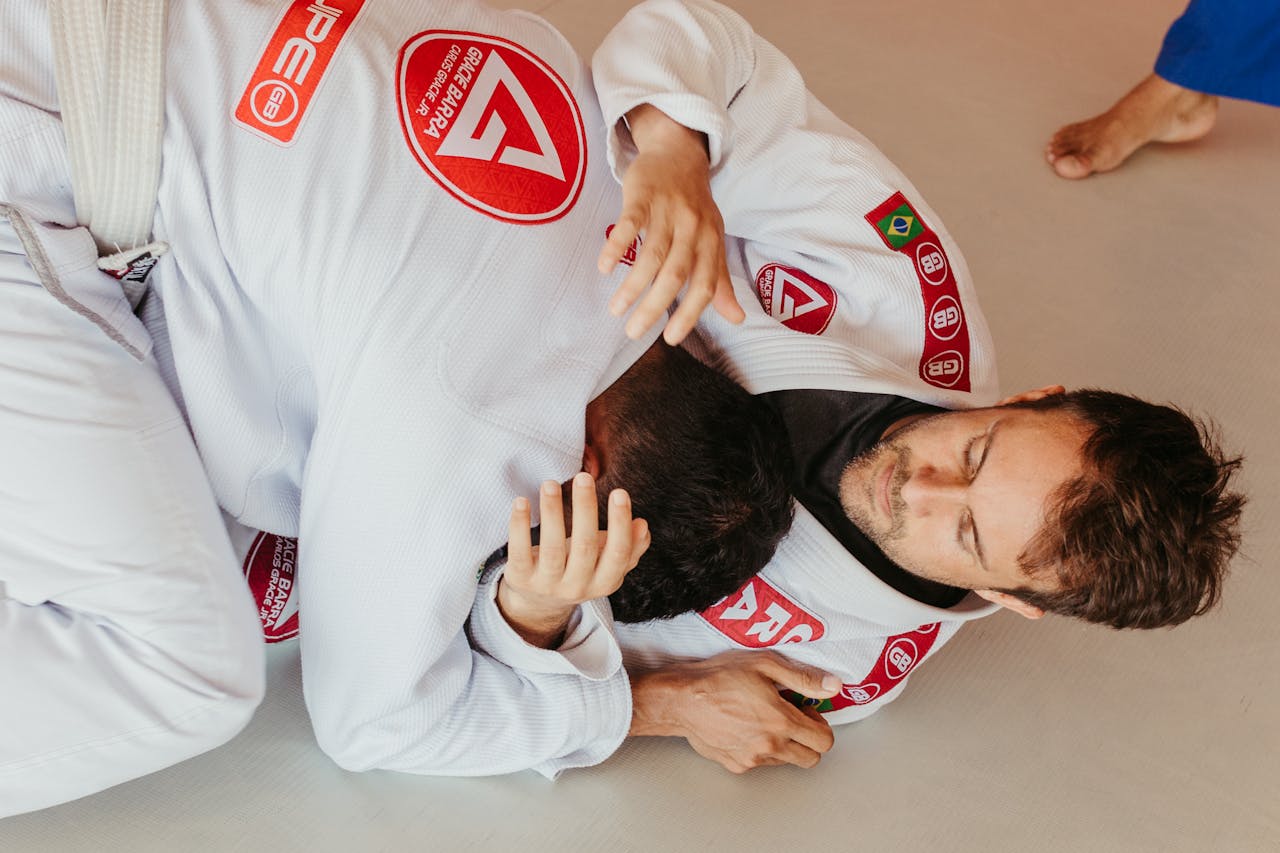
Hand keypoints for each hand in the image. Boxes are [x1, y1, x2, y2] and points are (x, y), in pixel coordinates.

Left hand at [498, 473, 648, 647]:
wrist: (539, 602)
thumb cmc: (580, 570)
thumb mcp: (607, 563)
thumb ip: (630, 547)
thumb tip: (642, 525)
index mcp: (605, 582)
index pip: (618, 553)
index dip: (619, 524)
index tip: (620, 492)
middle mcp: (577, 587)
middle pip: (584, 547)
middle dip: (585, 510)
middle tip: (584, 477)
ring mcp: (547, 585)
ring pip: (552, 548)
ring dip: (552, 513)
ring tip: (550, 484)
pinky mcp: (520, 579)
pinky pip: (519, 552)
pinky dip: (519, 526)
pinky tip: (522, 501)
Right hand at [598, 104, 744, 345]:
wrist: (679, 152)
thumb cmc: (695, 206)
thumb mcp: (713, 241)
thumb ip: (720, 281)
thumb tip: (737, 319)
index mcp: (711, 242)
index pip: (704, 284)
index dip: (690, 313)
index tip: (670, 339)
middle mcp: (692, 227)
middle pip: (675, 274)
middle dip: (655, 306)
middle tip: (634, 332)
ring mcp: (667, 210)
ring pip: (651, 254)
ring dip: (632, 285)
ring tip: (615, 309)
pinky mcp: (642, 194)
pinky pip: (630, 223)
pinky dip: (617, 246)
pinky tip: (605, 268)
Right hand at [629, 650, 839, 772]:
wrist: (681, 699)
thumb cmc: (718, 677)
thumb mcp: (764, 664)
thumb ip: (803, 677)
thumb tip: (832, 685)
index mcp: (781, 721)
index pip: (824, 740)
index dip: (820, 723)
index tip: (806, 709)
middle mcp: (770, 745)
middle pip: (811, 758)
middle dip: (808, 739)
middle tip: (792, 717)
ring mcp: (753, 758)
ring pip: (786, 761)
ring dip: (785, 744)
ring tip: (765, 719)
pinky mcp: (737, 765)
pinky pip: (761, 763)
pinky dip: (761, 749)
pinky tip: (747, 728)